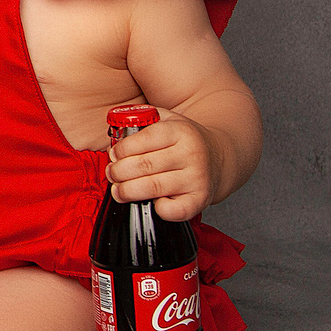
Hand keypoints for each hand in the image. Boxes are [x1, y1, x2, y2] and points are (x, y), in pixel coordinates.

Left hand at [106, 105, 217, 221]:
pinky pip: (174, 211)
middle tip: (112, 174)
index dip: (122, 149)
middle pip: (144, 165)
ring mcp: (197, 178)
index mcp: (181, 130)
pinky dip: (158, 209)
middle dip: (119, 172)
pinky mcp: (200, 200)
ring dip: (128, 191)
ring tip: (118, 190)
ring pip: (153, 187)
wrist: (218, 157)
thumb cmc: (183, 140)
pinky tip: (151, 203)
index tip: (113, 155)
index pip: (144, 139)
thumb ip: (140, 119)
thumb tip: (114, 133)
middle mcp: (191, 153)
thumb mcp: (166, 119)